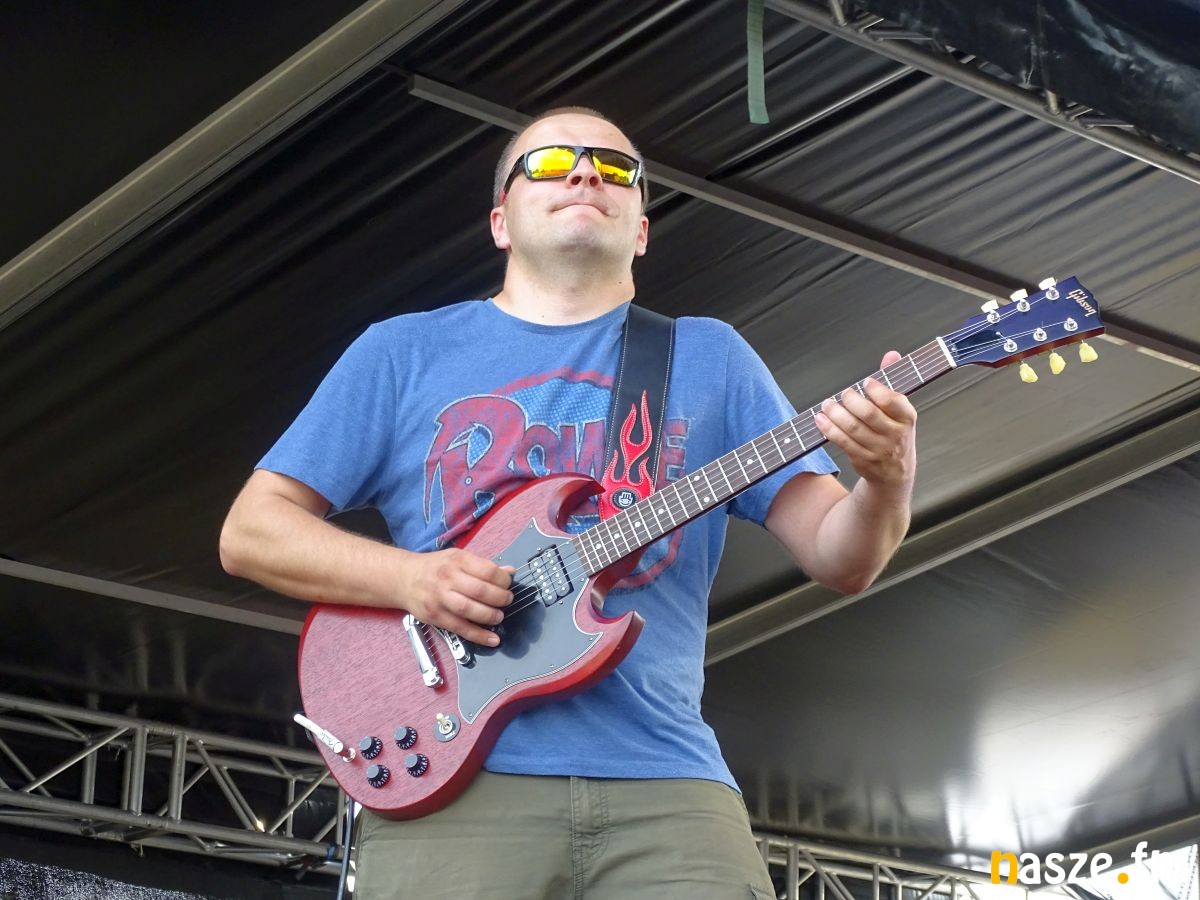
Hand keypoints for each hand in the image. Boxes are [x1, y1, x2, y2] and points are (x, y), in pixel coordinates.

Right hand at [397, 548, 513, 646]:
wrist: (403, 578)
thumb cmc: (435, 568)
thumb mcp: (458, 558)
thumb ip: (483, 566)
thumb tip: (510, 572)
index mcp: (457, 560)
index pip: (487, 571)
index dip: (503, 581)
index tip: (508, 585)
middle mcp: (447, 578)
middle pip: (480, 591)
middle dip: (500, 599)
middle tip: (507, 601)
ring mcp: (440, 598)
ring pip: (470, 610)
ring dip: (490, 616)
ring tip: (498, 617)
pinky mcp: (435, 616)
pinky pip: (460, 628)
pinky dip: (478, 636)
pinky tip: (492, 639)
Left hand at [814, 351, 916, 491]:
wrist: (894, 473)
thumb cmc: (895, 434)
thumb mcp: (900, 409)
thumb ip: (892, 381)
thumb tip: (891, 355)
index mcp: (907, 418)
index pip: (894, 402)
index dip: (878, 391)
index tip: (866, 383)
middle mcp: (895, 435)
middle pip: (870, 414)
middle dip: (852, 401)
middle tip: (844, 394)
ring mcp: (878, 449)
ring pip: (853, 429)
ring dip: (836, 414)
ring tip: (827, 405)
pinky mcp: (862, 459)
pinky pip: (843, 442)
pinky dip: (829, 429)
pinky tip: (821, 419)